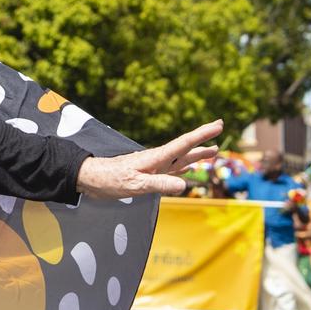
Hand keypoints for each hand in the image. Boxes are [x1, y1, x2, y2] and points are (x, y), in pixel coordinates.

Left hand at [76, 120, 223, 198]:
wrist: (90, 179)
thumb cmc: (110, 180)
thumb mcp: (136, 184)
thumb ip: (159, 184)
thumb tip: (185, 185)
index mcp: (156, 158)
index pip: (184, 144)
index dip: (202, 134)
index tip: (218, 124)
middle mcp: (157, 160)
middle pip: (185, 148)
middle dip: (203, 139)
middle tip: (220, 128)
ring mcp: (152, 167)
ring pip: (180, 160)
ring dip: (196, 155)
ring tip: (213, 151)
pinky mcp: (146, 175)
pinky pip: (169, 171)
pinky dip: (181, 170)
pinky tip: (186, 171)